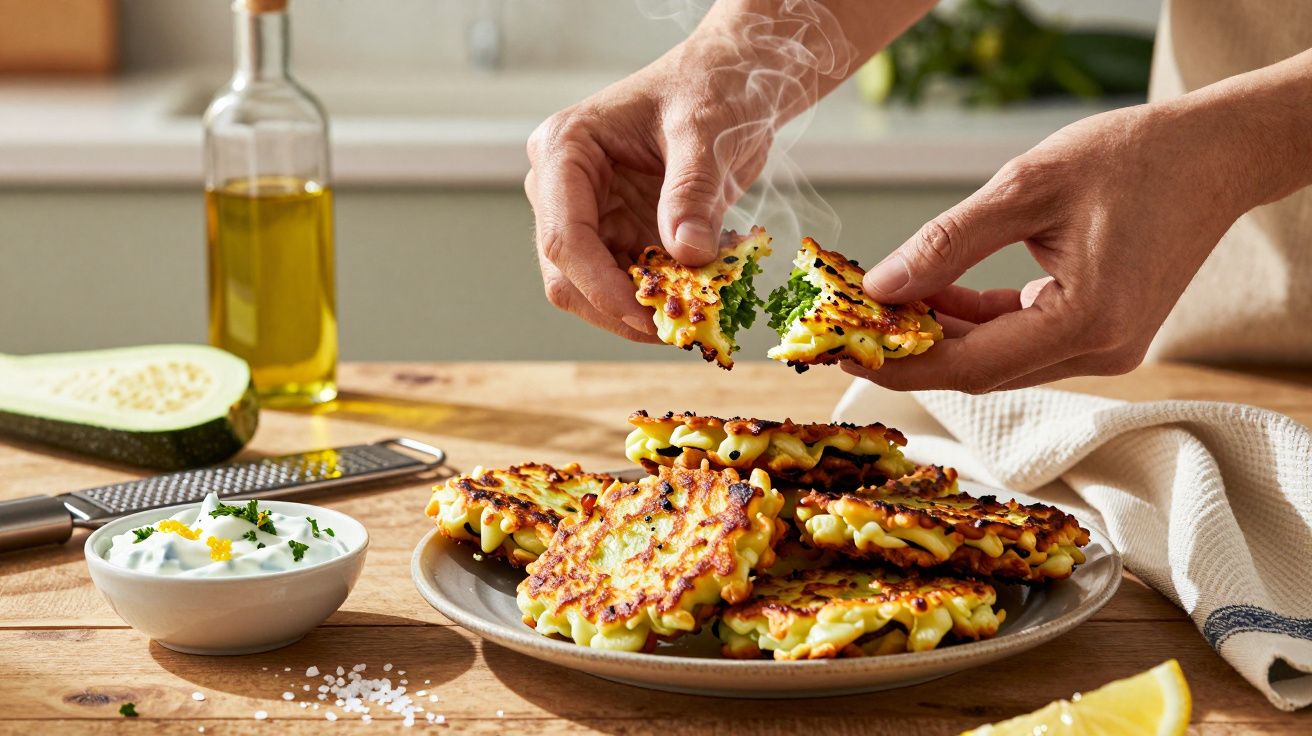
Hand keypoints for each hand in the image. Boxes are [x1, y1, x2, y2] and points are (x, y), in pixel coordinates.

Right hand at [524, 44, 772, 341]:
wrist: (733, 81)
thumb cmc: (711, 86)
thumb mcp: (705, 132)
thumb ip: (693, 192)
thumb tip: (688, 254)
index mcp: (566, 149)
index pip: (565, 236)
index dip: (601, 287)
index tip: (647, 318)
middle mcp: (564, 187)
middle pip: (568, 273)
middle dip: (618, 308)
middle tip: (676, 332)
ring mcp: (589, 214)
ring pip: (595, 289)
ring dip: (643, 309)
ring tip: (697, 317)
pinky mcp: (620, 233)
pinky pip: (631, 283)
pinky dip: (663, 297)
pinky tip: (701, 296)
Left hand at [847, 93, 1296, 392]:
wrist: (1215, 153)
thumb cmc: (1134, 157)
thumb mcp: (1027, 186)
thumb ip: (949, 242)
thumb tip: (881, 286)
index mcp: (1088, 322)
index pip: (970, 366)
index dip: (900, 363)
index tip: (842, 349)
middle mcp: (1100, 351)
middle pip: (980, 369)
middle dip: (910, 347)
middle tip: (848, 323)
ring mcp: (1103, 348)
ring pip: (997, 357)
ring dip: (939, 331)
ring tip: (883, 300)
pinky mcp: (1099, 333)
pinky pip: (1020, 339)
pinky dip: (974, 320)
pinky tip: (933, 293)